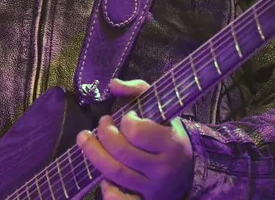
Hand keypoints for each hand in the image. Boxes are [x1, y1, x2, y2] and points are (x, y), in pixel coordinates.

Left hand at [76, 78, 193, 199]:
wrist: (189, 171)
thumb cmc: (169, 135)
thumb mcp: (162, 110)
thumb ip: (138, 91)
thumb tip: (112, 84)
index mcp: (170, 142)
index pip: (137, 132)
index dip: (126, 121)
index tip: (126, 116)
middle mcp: (163, 168)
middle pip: (122, 153)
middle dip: (103, 135)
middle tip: (101, 124)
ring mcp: (153, 188)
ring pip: (115, 174)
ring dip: (94, 155)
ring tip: (85, 140)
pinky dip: (107, 190)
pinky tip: (103, 177)